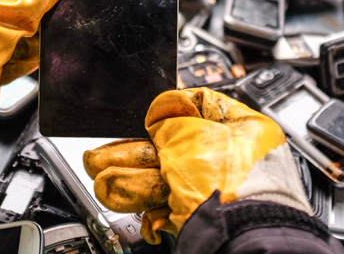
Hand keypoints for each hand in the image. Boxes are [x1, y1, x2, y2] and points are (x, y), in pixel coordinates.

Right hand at [83, 87, 311, 243]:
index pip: (204, 107)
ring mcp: (216, 190)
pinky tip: (115, 195)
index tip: (152, 116)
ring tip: (98, 174)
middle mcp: (233, 159)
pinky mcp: (201, 216)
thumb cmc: (229, 184)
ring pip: (165, 177)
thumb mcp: (191, 135)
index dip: (174, 109)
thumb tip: (158, 121)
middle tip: (105, 154)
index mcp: (245, 130)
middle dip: (134, 151)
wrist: (234, 236)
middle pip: (175, 147)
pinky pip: (166, 203)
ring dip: (128, 175)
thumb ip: (169, 121)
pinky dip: (142, 201)